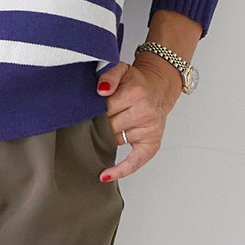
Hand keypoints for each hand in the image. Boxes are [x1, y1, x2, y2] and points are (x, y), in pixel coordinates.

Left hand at [95, 56, 183, 180]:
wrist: (158, 88)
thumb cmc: (136, 82)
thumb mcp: (121, 69)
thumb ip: (108, 75)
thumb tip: (101, 90)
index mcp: (134, 93)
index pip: (103, 108)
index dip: (92, 110)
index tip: (85, 110)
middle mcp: (144, 112)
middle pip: (107, 126)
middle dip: (97, 124)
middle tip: (91, 120)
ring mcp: (149, 129)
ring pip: (114, 140)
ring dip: (104, 138)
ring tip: (100, 131)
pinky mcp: (152, 143)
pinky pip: (135, 161)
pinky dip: (121, 170)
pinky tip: (105, 175)